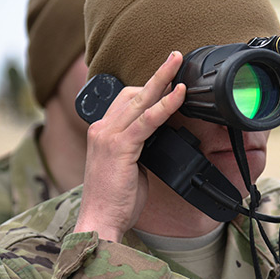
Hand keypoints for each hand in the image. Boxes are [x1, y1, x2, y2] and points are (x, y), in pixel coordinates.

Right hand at [74, 52, 185, 241]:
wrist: (100, 221)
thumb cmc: (115, 200)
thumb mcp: (129, 167)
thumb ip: (139, 147)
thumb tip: (159, 137)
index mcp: (101, 132)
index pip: (124, 100)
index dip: (147, 88)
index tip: (167, 79)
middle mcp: (101, 128)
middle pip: (131, 91)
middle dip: (156, 74)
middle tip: (176, 57)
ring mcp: (108, 135)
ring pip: (139, 99)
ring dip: (162, 78)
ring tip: (178, 63)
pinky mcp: (120, 146)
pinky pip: (147, 119)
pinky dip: (165, 105)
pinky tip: (179, 94)